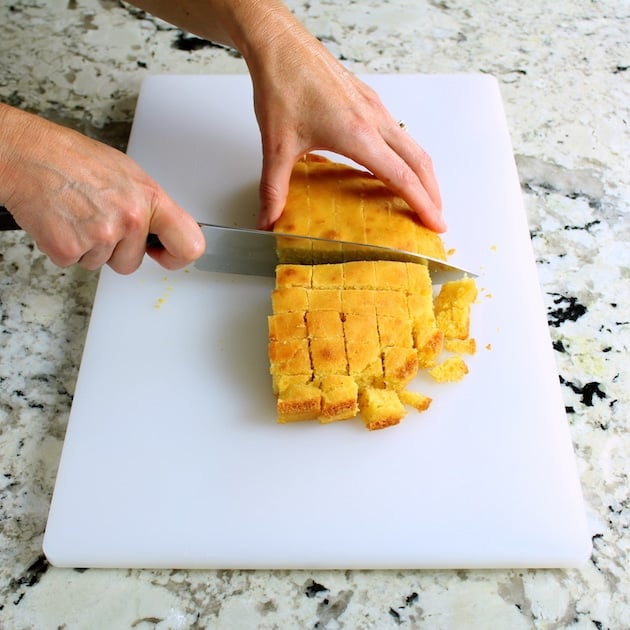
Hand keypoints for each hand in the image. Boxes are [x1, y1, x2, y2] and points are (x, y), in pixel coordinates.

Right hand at [0, 105, 203, 272]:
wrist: (28, 154)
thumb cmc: (74, 160)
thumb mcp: (128, 174)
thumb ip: (149, 206)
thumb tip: (164, 229)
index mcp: (150, 199)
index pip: (189, 244)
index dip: (178, 257)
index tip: (164, 254)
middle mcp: (130, 219)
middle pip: (132, 263)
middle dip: (116, 250)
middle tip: (98, 220)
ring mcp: (100, 236)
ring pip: (101, 264)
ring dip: (89, 246)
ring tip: (78, 214)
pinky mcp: (70, 248)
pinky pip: (74, 262)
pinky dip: (66, 247)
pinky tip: (63, 221)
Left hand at [246, 25, 445, 231]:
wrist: (279, 43)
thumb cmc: (282, 86)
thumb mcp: (276, 146)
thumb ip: (273, 189)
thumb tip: (268, 221)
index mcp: (358, 134)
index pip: (402, 177)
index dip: (423, 204)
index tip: (436, 224)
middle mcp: (374, 119)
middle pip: (419, 161)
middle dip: (433, 193)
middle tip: (436, 219)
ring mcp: (374, 107)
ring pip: (411, 145)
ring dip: (422, 173)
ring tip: (421, 197)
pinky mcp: (368, 100)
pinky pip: (397, 133)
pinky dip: (406, 155)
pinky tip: (392, 166)